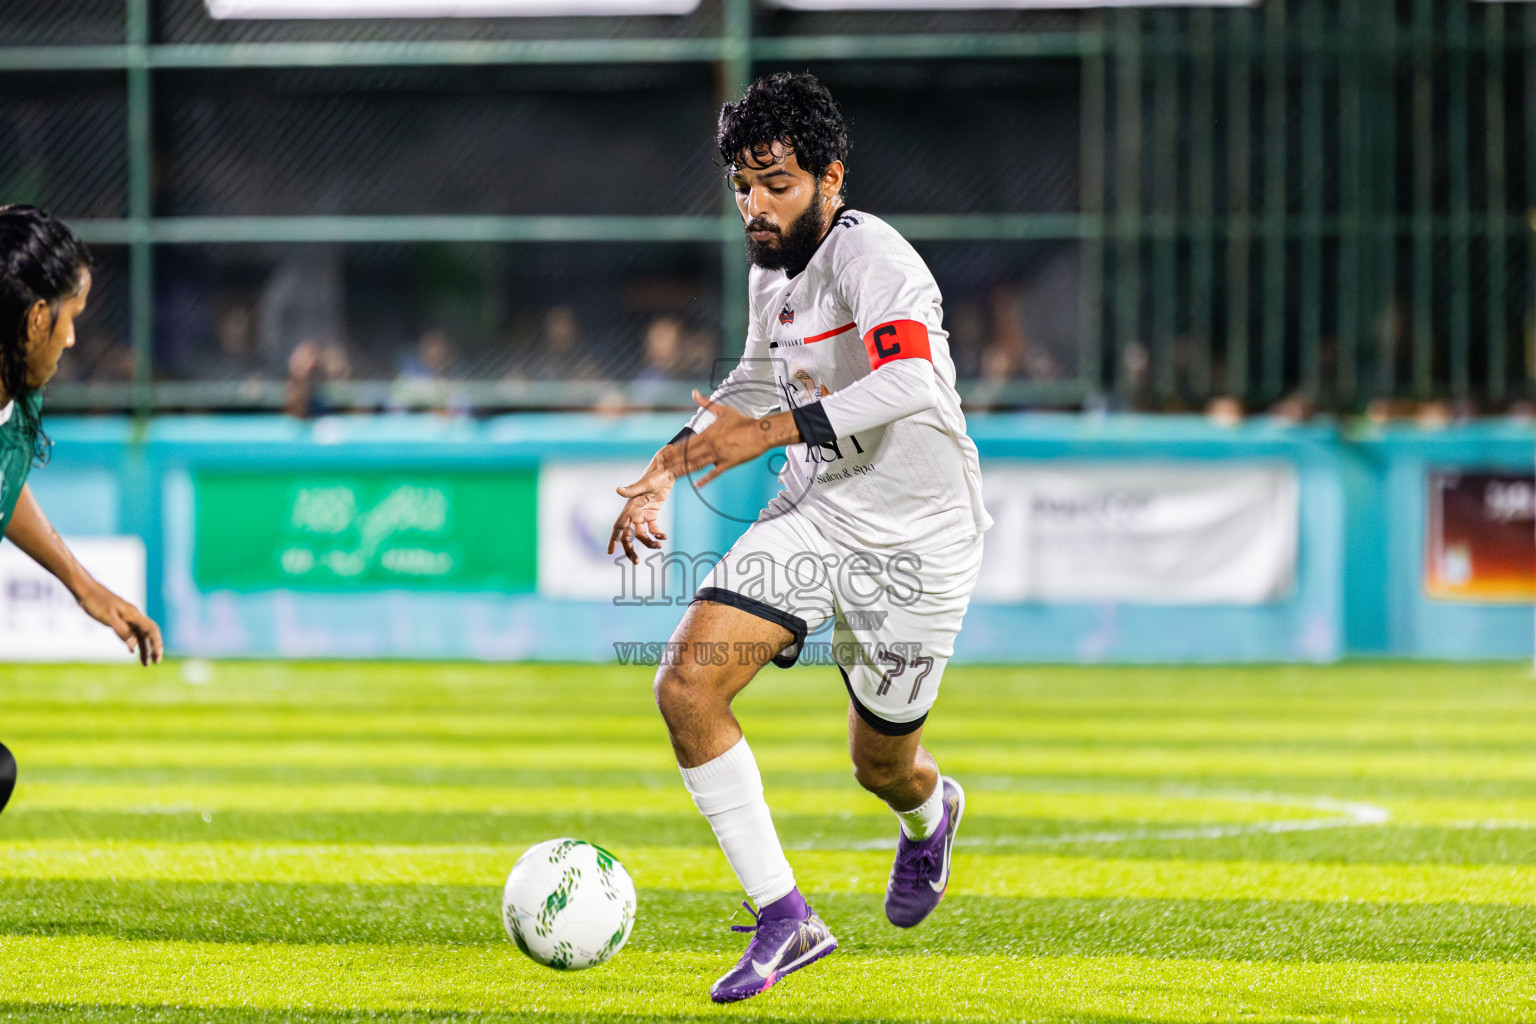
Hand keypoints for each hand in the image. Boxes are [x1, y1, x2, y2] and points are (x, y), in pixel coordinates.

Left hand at [77, 582, 162, 665]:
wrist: (85, 589)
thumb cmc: (95, 602)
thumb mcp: (108, 617)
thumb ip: (122, 631)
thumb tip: (133, 646)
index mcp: (133, 615)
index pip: (151, 630)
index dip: (156, 644)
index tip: (157, 657)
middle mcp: (133, 616)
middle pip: (148, 634)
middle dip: (153, 648)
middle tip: (155, 663)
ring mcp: (127, 617)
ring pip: (140, 634)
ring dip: (144, 648)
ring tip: (144, 663)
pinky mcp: (120, 619)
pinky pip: (132, 632)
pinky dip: (134, 643)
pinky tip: (132, 651)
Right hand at [608, 451, 674, 564]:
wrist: (666, 469)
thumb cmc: (654, 474)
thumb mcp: (644, 483)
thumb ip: (631, 489)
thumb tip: (617, 490)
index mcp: (630, 507)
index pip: (618, 526)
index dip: (613, 539)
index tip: (610, 552)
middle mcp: (634, 512)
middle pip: (628, 535)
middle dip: (630, 549)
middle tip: (637, 562)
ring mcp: (643, 513)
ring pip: (642, 535)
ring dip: (649, 543)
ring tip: (659, 546)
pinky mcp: (653, 513)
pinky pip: (653, 529)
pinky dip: (658, 535)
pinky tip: (664, 537)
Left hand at [620, 392, 799, 495]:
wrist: (761, 432)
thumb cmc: (742, 421)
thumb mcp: (722, 410)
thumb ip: (706, 403)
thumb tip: (694, 392)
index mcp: (707, 433)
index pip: (685, 444)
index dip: (672, 451)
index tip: (661, 456)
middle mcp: (710, 445)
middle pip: (687, 456)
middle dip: (672, 464)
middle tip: (659, 471)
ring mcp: (719, 455)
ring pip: (697, 465)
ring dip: (683, 471)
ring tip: (671, 477)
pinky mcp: (729, 463)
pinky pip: (715, 472)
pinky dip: (706, 479)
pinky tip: (697, 484)